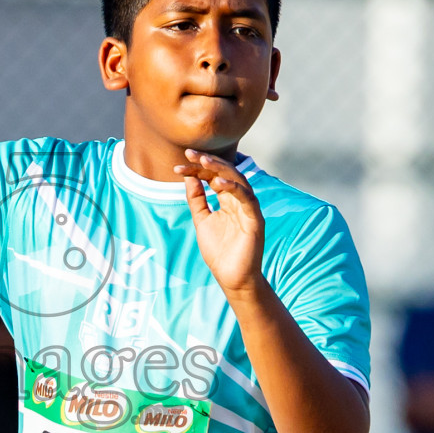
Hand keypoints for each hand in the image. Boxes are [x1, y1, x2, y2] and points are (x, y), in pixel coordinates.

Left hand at [173, 148, 263, 295]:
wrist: (232, 278)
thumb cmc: (219, 252)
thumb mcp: (202, 221)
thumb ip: (197, 200)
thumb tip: (189, 176)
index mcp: (228, 200)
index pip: (213, 177)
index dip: (197, 170)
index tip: (178, 166)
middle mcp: (240, 200)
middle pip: (226, 173)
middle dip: (208, 162)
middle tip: (190, 154)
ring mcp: (249, 209)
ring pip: (238, 180)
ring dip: (220, 169)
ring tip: (203, 161)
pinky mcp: (255, 219)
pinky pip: (247, 198)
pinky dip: (234, 188)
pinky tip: (218, 183)